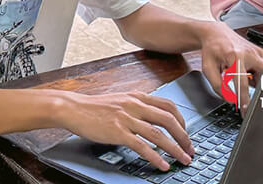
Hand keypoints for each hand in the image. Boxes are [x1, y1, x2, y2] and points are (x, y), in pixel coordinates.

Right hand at [57, 90, 193, 171]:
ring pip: (158, 134)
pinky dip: (155, 157)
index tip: (186, 133)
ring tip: (183, 160)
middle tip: (190, 150)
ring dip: (175, 149)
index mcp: (136, 97)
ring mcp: (126, 118)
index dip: (182, 121)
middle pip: (168, 120)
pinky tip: (162, 165)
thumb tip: (152, 117)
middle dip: (184, 137)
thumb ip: (136, 106)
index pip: (168, 106)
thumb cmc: (93, 107)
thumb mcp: (119, 100)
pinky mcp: (117, 131)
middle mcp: (134, 105)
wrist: (73, 108)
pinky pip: (142, 146)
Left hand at [196, 23, 262, 111]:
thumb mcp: (208, 69)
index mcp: (235, 56)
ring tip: (241, 74)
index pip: (243, 83)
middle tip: (251, 93)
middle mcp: (249, 53)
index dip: (245, 100)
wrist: (216, 33)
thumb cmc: (212, 50)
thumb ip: (218, 86)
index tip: (247, 110)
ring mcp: (258, 52)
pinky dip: (257, 75)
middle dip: (259, 89)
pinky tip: (246, 71)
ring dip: (256, 81)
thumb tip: (231, 100)